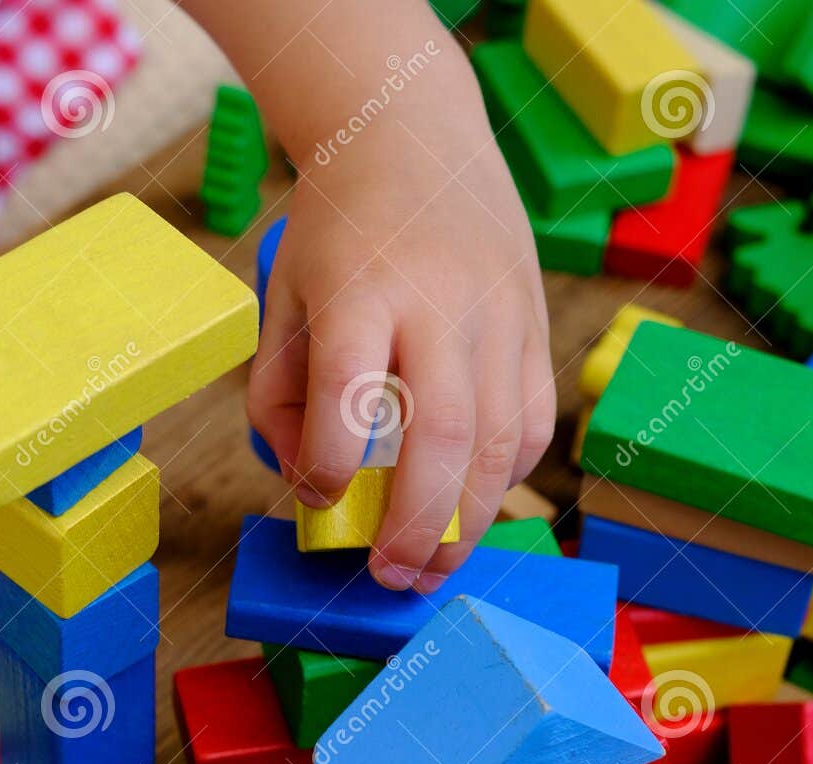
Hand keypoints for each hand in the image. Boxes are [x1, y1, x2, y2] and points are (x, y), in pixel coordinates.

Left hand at [249, 80, 554, 593]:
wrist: (411, 139)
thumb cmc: (334, 233)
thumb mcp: (281, 299)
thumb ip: (278, 396)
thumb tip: (309, 488)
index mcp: (359, 289)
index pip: (348, 394)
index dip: (332, 466)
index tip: (320, 499)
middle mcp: (437, 301)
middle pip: (444, 431)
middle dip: (420, 523)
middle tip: (392, 576)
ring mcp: (497, 312)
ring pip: (502, 437)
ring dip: (470, 520)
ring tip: (433, 569)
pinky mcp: (533, 322)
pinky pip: (534, 419)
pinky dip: (506, 476)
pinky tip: (473, 506)